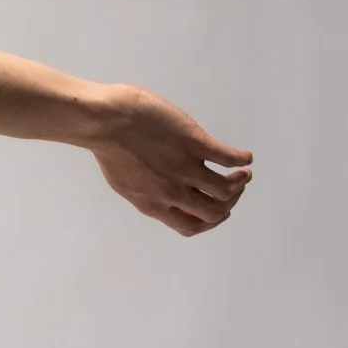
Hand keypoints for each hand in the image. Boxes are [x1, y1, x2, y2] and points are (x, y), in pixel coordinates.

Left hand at [89, 83, 253, 235]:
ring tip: (243, 172)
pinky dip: (242, 159)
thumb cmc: (109, 146)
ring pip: (226, 189)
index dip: (211, 222)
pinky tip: (244, 157)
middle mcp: (172, 192)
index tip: (218, 210)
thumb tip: (162, 195)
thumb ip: (147, 193)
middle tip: (234, 187)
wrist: (104, 121)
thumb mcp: (125, 183)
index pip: (191, 227)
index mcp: (153, 204)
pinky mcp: (194, 144)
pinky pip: (229, 158)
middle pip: (214, 212)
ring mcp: (184, 169)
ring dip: (241, 182)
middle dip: (229, 203)